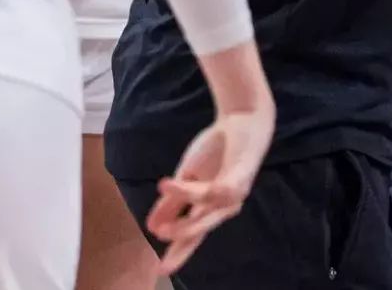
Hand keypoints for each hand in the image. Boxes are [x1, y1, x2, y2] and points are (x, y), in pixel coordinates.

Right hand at [146, 104, 274, 275]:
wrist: (240, 121)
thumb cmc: (217, 150)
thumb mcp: (189, 176)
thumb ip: (174, 201)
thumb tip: (151, 226)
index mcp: (209, 208)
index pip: (191, 235)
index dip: (177, 252)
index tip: (161, 271)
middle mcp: (223, 208)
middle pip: (199, 228)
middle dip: (180, 234)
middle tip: (159, 235)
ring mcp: (234, 196)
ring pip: (205, 209)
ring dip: (183, 201)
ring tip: (160, 193)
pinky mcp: (240, 180)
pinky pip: (214, 190)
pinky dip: (191, 189)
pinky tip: (173, 183)